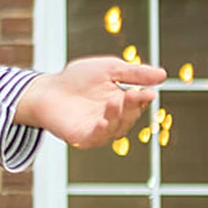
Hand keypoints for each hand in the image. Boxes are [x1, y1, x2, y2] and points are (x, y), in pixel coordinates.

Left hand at [14, 56, 164, 146]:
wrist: (44, 89)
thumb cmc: (75, 79)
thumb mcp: (108, 69)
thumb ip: (133, 73)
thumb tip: (163, 75)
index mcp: (122, 103)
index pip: (138, 103)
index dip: (143, 98)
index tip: (148, 92)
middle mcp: (114, 118)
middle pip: (129, 116)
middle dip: (132, 106)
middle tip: (133, 94)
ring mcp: (99, 129)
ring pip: (116, 128)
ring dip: (117, 116)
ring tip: (114, 101)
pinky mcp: (82, 137)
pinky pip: (96, 138)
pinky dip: (101, 131)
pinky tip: (102, 121)